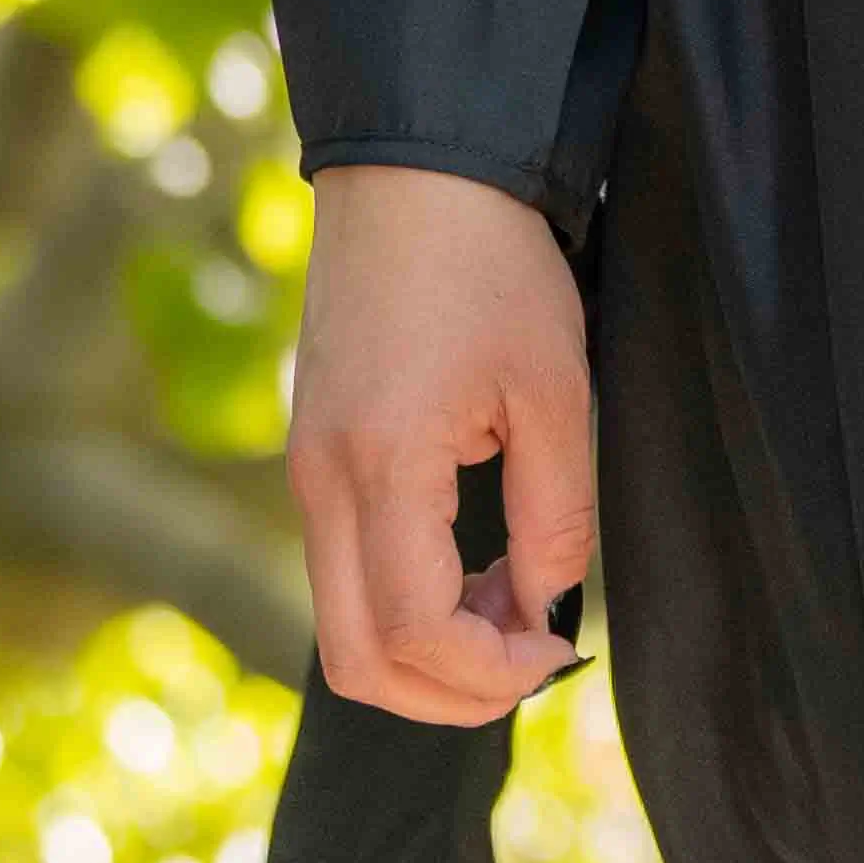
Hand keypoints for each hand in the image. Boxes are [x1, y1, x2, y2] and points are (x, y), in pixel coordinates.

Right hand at [288, 165, 599, 723]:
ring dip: (428, 650)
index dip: (487, 674)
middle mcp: (321, 482)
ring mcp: (306, 470)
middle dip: (446, 694)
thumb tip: (549, 614)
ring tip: (514, 610)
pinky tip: (475, 571)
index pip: (412, 633)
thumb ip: (556, 519)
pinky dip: (406, 603)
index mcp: (380, 465)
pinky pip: (345, 570)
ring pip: (345, 624)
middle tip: (531, 664)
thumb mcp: (555, 391)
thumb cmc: (490, 263)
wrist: (413, 168)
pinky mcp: (314, 455)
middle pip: (356, 660)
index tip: (557, 653)